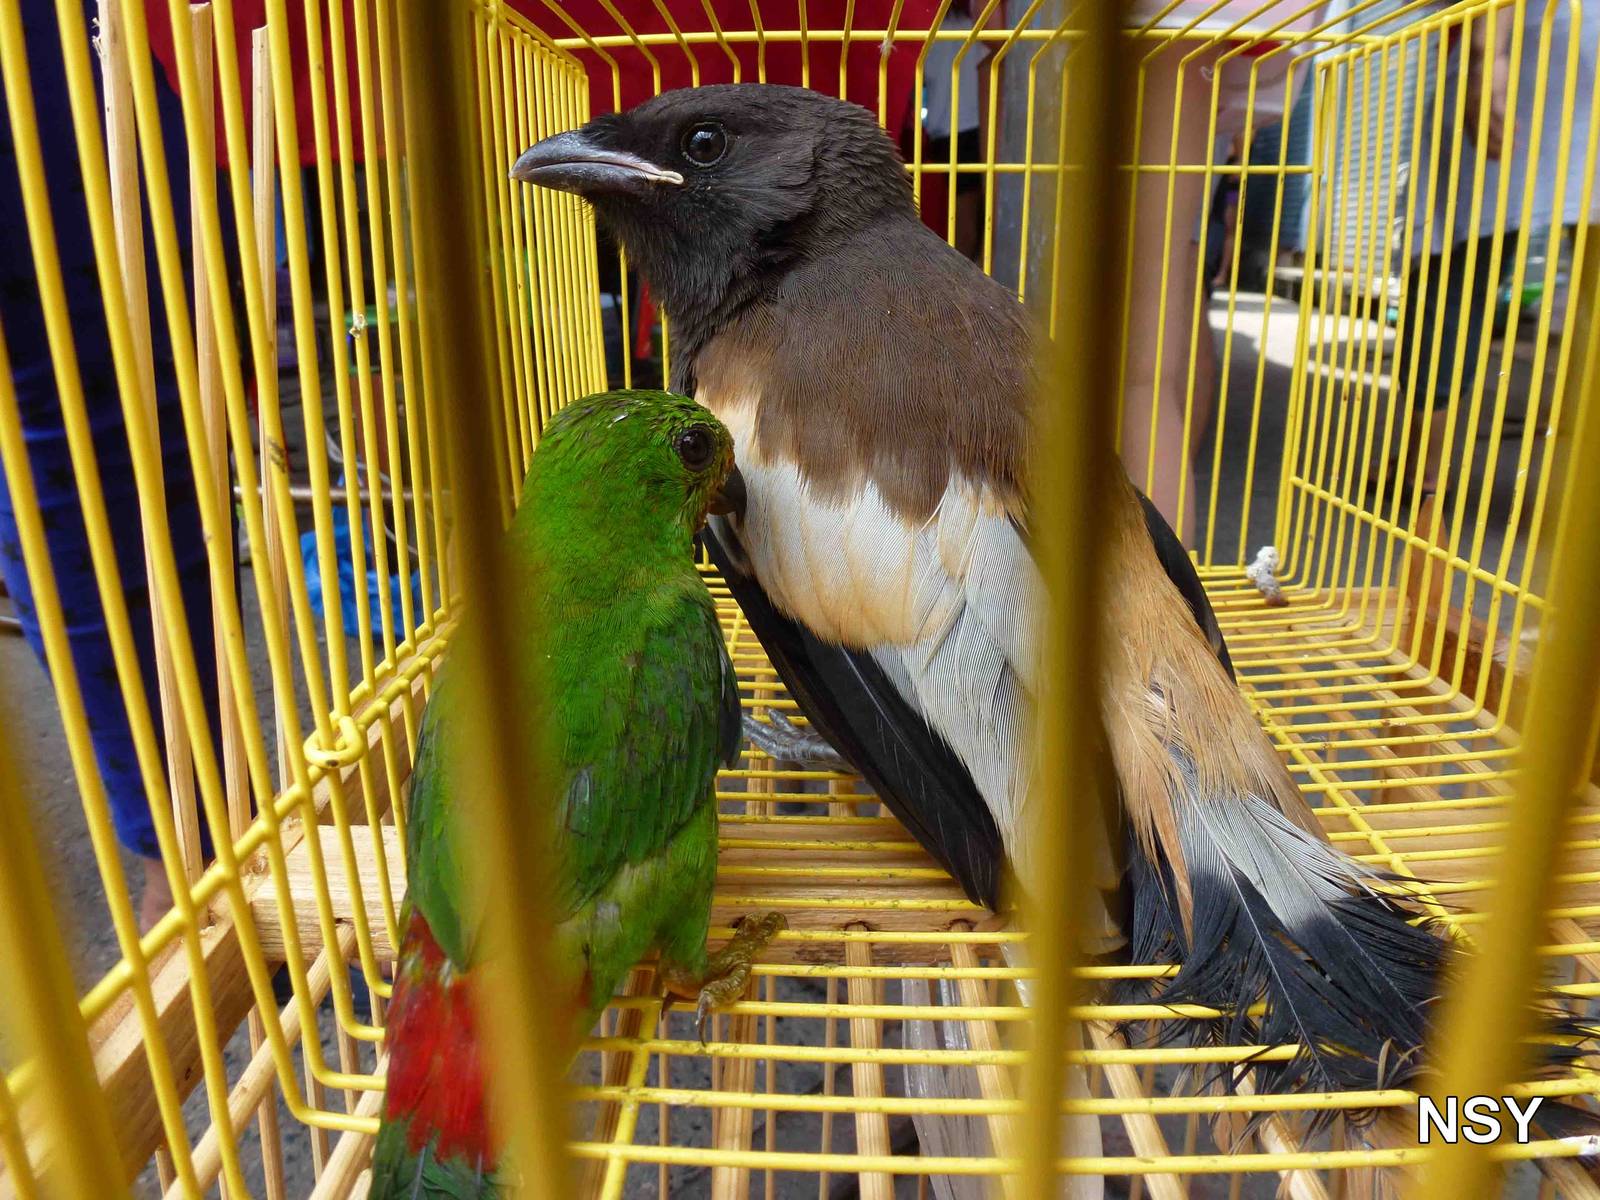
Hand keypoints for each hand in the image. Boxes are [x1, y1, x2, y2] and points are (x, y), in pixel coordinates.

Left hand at [1464, 14, 1513, 158]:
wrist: (1483, 55)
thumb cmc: (1485, 74)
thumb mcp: (1487, 94)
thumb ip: (1493, 107)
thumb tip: (1502, 121)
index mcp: (1467, 112)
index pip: (1475, 136)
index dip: (1484, 148)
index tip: (1494, 158)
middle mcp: (1470, 111)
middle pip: (1481, 136)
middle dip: (1492, 149)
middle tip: (1504, 159)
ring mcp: (1479, 104)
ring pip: (1490, 128)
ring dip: (1502, 139)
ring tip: (1513, 148)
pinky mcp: (1489, 94)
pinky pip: (1498, 113)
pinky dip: (1506, 123)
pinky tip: (1516, 130)